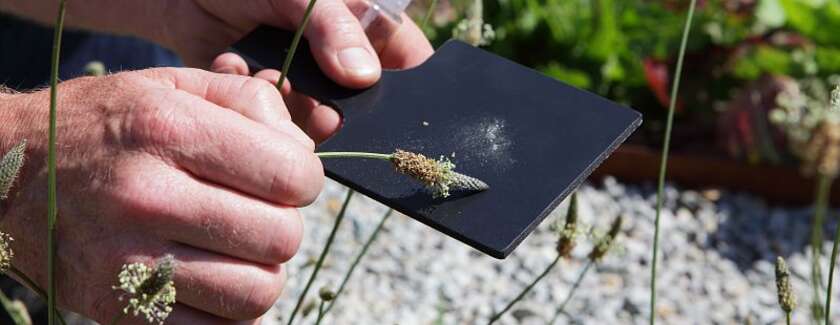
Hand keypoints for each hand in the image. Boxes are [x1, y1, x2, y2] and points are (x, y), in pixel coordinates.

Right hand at [0, 68, 321, 323]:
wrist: (6, 173)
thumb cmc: (103, 126)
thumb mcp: (172, 86)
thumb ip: (250, 103)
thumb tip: (305, 153)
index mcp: (167, 132)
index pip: (292, 177)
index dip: (304, 179)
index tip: (285, 177)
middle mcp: (146, 198)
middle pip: (281, 238)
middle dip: (283, 224)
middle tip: (257, 211)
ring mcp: (128, 263)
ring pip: (257, 293)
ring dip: (261, 271)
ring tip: (234, 246)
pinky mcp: (119, 310)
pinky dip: (227, 308)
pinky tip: (210, 275)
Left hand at [173, 0, 434, 141]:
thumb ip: (332, 27)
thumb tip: (364, 77)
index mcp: (365, 24)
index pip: (408, 62)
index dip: (411, 92)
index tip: (397, 114)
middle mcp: (341, 58)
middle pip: (368, 102)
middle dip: (345, 111)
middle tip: (324, 114)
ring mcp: (307, 81)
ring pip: (322, 117)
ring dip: (296, 108)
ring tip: (271, 80)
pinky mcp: (271, 100)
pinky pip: (280, 119)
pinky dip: (260, 104)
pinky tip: (237, 66)